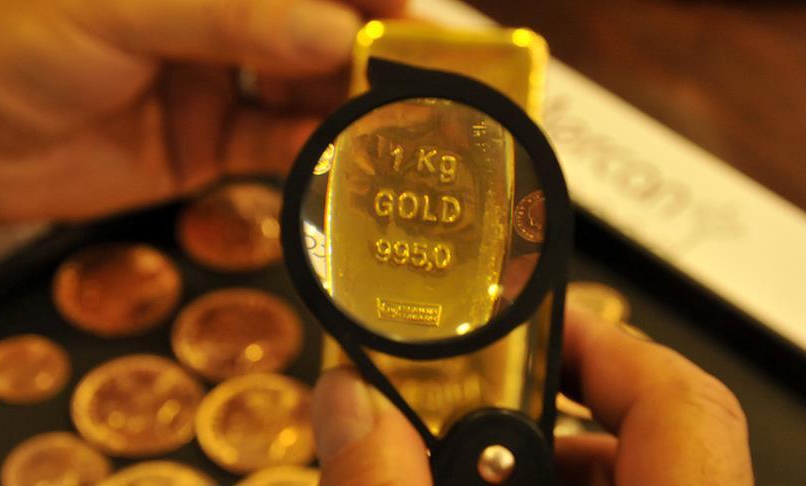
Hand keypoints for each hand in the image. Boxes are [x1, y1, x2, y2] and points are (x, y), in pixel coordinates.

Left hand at [0, 0, 405, 225]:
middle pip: (326, 26)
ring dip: (353, 107)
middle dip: (381, 53)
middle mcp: (224, 15)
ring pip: (308, 87)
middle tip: (438, 85)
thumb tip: (337, 35)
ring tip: (401, 128)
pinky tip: (342, 159)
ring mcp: (220, 77)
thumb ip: (234, 16)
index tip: (430, 23)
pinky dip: (310, 152)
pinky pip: (275, 144)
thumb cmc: (7, 34)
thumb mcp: (123, 9)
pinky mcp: (209, 142)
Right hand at [312, 308, 753, 484]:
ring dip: (536, 470)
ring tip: (462, 477)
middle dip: (539, 418)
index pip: (678, 396)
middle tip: (467, 421)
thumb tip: (345, 404)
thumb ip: (384, 484)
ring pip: (626, 480)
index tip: (521, 323)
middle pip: (645, 435)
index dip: (598, 340)